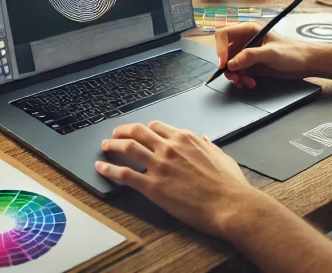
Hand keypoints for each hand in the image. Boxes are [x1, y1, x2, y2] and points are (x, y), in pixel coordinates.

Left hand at [95, 121, 260, 237]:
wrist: (230, 205)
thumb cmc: (229, 184)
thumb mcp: (221, 156)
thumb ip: (208, 146)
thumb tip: (204, 139)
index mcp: (185, 139)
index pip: (157, 126)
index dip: (143, 128)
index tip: (138, 131)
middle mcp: (169, 148)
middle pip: (138, 131)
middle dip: (122, 131)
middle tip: (115, 134)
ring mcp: (159, 166)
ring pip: (127, 148)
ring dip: (113, 145)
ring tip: (105, 146)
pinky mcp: (152, 186)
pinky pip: (124, 173)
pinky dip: (109, 168)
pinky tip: (101, 167)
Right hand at [215, 22, 311, 88]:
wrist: (306, 63)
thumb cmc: (292, 53)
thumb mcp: (271, 53)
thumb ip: (250, 56)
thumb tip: (231, 64)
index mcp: (248, 30)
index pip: (224, 34)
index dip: (220, 48)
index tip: (223, 64)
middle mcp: (245, 41)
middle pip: (225, 52)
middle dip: (227, 67)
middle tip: (235, 79)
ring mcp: (247, 54)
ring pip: (230, 65)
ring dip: (235, 76)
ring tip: (245, 83)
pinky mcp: (251, 65)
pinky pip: (238, 73)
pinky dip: (241, 80)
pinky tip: (250, 83)